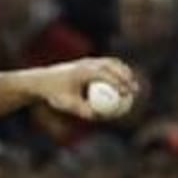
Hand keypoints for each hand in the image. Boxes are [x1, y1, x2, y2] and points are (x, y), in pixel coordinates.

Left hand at [23, 58, 142, 121]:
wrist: (42, 81)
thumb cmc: (54, 94)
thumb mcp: (68, 104)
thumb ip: (83, 110)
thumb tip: (98, 116)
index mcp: (83, 71)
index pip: (106, 76)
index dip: (119, 84)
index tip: (127, 95)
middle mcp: (87, 63)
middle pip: (113, 66)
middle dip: (126, 77)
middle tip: (135, 90)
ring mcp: (87, 61)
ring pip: (111, 63)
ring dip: (124, 72)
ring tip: (132, 85)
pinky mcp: (87, 62)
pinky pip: (106, 64)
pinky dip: (116, 71)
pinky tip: (122, 82)